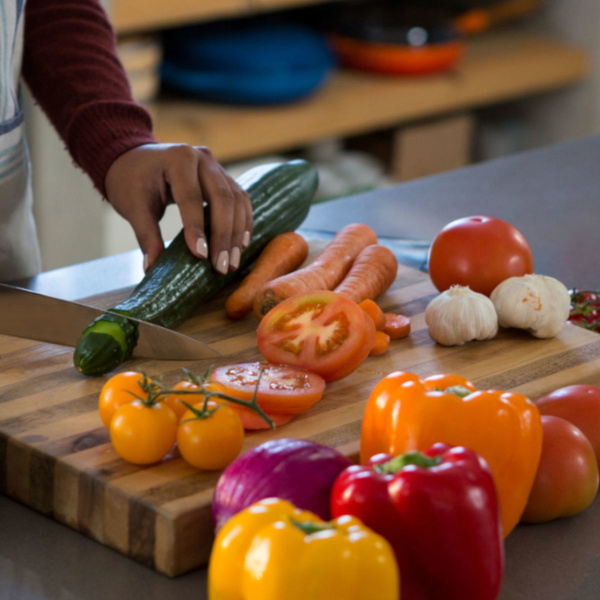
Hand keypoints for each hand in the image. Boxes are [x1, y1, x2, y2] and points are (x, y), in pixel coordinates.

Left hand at [104, 143, 252, 273]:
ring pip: (237, 200)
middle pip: (223, 198)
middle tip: (222, 266)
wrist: (134, 159)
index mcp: (178, 158)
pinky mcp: (224, 177)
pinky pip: (241, 200)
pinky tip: (240, 245)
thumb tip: (152, 268)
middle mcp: (203, 158)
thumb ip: (146, 236)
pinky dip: (243, 223)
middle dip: (224, 235)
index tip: (201, 256)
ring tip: (233, 262)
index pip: (191, 197)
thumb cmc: (131, 180)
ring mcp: (216, 166)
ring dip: (237, 234)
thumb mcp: (133, 207)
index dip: (197, 228)